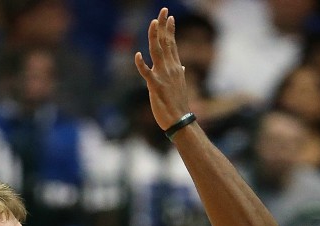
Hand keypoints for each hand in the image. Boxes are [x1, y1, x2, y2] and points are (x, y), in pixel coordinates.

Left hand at [134, 7, 191, 129]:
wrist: (180, 120)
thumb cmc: (178, 104)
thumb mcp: (180, 86)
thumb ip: (179, 74)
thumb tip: (182, 68)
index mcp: (175, 67)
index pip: (172, 44)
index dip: (170, 30)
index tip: (169, 17)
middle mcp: (171, 68)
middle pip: (166, 43)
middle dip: (164, 26)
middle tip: (163, 10)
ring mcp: (163, 76)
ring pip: (157, 52)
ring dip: (155, 37)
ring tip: (153, 23)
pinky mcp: (155, 87)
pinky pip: (147, 74)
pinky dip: (141, 64)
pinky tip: (137, 55)